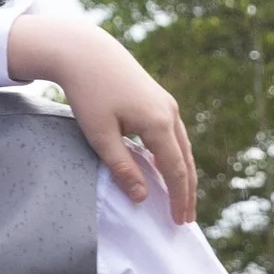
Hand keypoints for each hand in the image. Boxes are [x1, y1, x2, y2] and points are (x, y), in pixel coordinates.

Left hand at [2, 11, 197, 224]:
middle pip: (186, 160)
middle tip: (187, 218)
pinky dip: (175, 155)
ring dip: (183, 174)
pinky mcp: (159, 99)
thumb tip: (143, 198)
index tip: (179, 221)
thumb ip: (122, 168)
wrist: (86, 51)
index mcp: (158, 123)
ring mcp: (167, 104)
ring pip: (182, 146)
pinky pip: (174, 134)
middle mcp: (169, 113)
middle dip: (187, 191)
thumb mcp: (100, 135)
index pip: (175, 170)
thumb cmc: (88, 92)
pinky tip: (167, 167)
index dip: (179, 198)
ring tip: (181, 198)